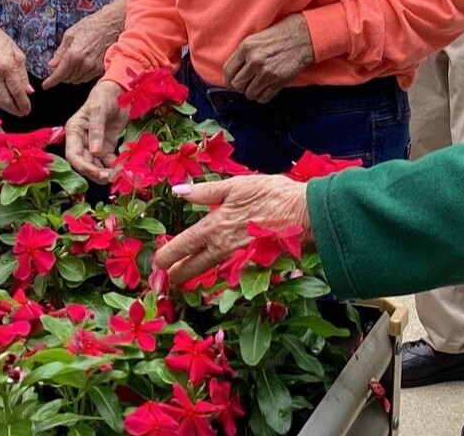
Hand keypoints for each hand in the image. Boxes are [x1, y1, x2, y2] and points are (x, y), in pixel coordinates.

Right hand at [0, 22, 30, 116]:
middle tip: (23, 113)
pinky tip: (5, 102)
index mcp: (7, 67)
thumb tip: (29, 92)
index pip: (17, 92)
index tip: (28, 109)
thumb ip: (23, 75)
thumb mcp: (18, 56)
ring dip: (7, 107)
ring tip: (16, 109)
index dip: (23, 103)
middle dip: (15, 109)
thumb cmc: (1, 42)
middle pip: (5, 100)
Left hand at [42, 6, 122, 88]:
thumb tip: (51, 65)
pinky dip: (81, 75)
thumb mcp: (70, 35)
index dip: (50, 81)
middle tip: (58, 68)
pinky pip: (87, 78)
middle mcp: (84, 64)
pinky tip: (81, 66)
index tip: (46, 85)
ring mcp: (94, 67)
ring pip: (77, 80)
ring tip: (71, 65)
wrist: (112, 24)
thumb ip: (60, 52)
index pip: (59, 74)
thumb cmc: (91, 25)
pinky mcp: (102, 68)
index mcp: (74, 54)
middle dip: (60, 76)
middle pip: (67, 79)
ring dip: (71, 76)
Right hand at [64, 80, 128, 182]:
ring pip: (96, 166)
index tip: (96, 172)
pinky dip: (114, 167)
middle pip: (84, 163)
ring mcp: (94, 146)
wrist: (120, 90)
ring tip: (116, 176)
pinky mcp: (107, 147)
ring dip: (104, 173)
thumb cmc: (104, 95)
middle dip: (95, 173)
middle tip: (109, 178)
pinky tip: (122, 169)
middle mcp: (81, 141)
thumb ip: (96, 130)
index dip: (83, 166)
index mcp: (74, 131)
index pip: (73, 155)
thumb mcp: (98, 110)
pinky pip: (108, 162)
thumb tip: (94, 152)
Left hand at [153, 176, 312, 285]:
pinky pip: (230, 272)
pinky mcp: (253, 264)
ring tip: (185, 276)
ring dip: (195, 275)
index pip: (182, 246)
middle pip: (193, 267)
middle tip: (167, 277)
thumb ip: (205, 192)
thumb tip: (177, 191)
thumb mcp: (236, 185)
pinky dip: (219, 273)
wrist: (306, 215)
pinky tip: (216, 272)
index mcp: (214, 227)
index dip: (166, 256)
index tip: (157, 263)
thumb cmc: (272, 195)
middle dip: (177, 274)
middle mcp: (223, 248)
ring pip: (210, 271)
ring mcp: (238, 259)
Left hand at [223, 13, 314, 102]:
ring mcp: (267, 72)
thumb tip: (234, 71)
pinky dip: (262, 97)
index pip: (228, 70)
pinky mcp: (278, 81)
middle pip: (237, 85)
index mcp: (246, 48)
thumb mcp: (256, 38)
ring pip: (250, 93)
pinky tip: (264, 91)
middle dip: (240, 87)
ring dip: (251, 93)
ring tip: (256, 87)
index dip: (227, 80)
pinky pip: (264, 97)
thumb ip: (243, 53)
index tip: (230, 83)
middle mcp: (254, 61)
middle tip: (245, 85)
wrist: (303, 36)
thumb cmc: (280, 35)